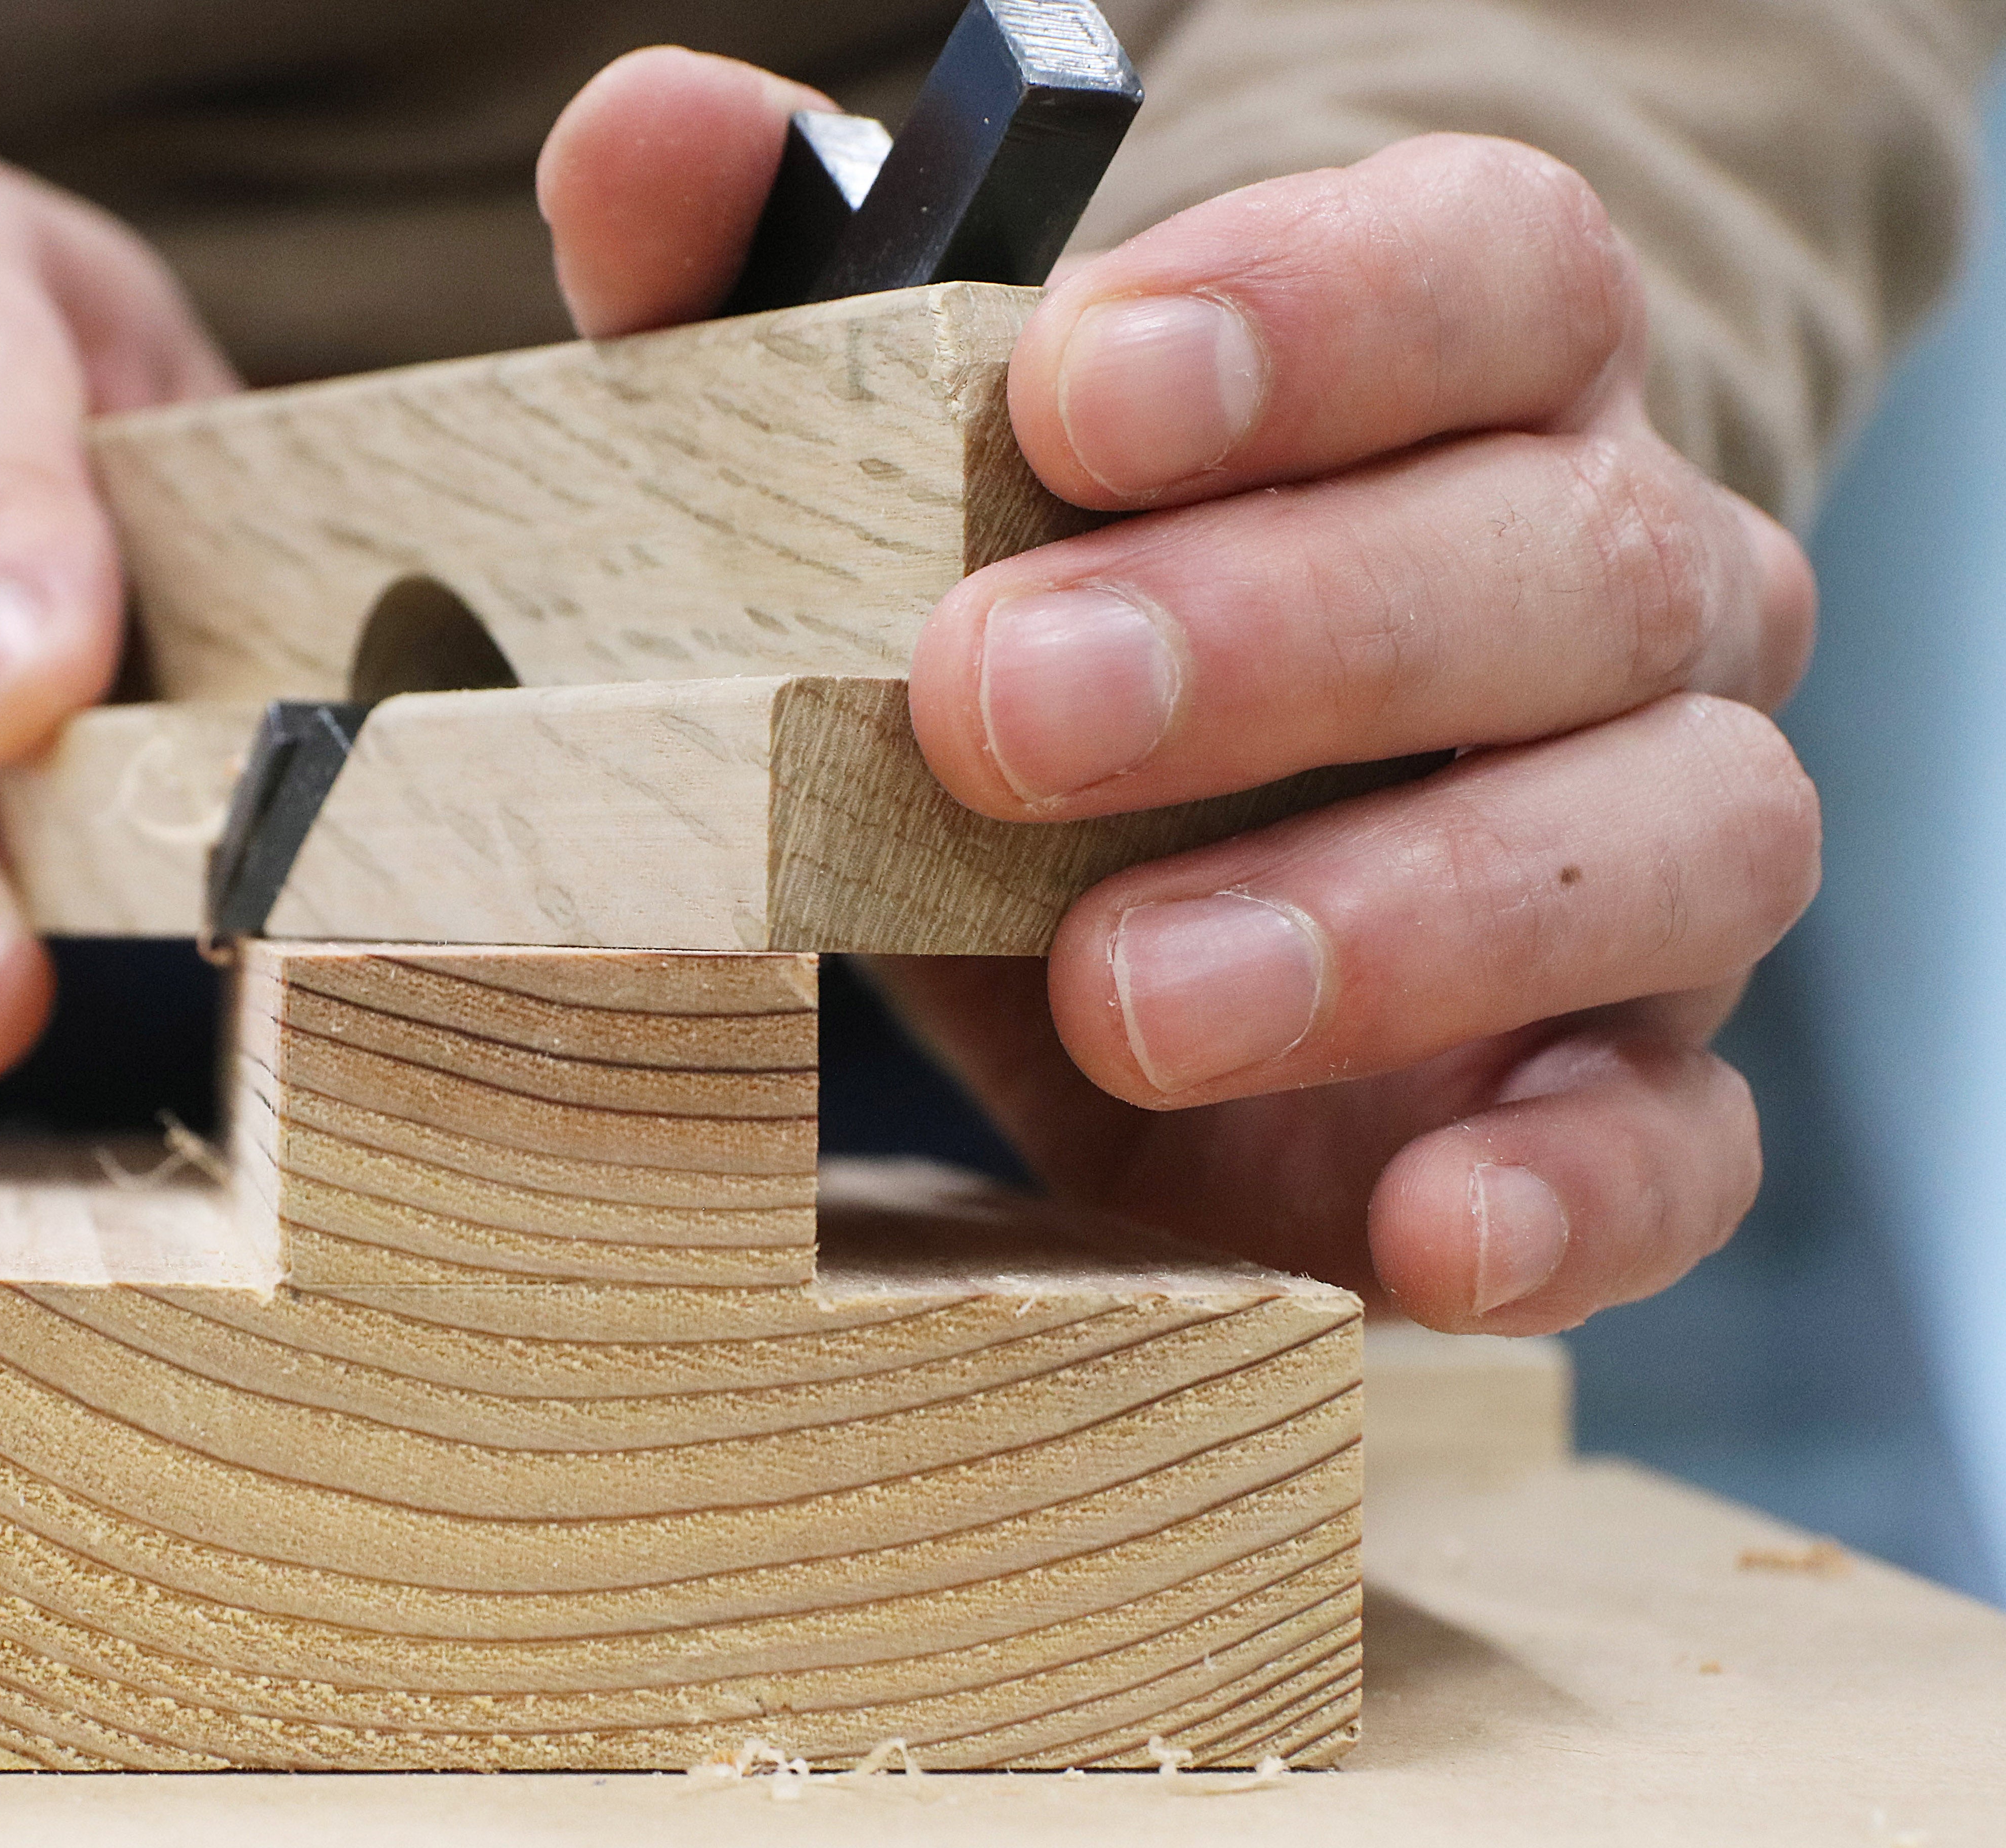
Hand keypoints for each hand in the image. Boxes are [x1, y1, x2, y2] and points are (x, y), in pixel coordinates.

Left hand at [541, 53, 1819, 1332]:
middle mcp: (1620, 596)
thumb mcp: (880, 481)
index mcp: (1470, 387)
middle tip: (998, 711)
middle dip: (1282, 633)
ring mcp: (1658, 852)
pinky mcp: (1628, 1093)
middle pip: (1560, 558)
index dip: (1312, 315)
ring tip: (1129, 993)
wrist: (1157, 879)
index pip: (1487, 269)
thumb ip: (773, 297)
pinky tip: (1423, 1233)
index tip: (1075, 395)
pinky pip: (1680, 1144)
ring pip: (1664, 839)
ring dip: (1399, 917)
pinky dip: (1573, 1192)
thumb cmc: (1047, 634)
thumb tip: (644, 136)